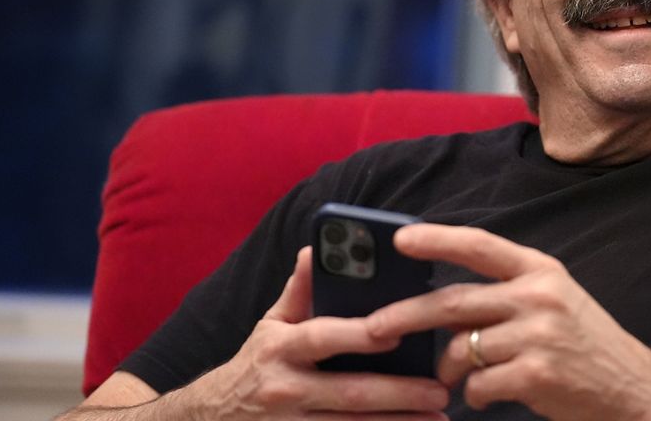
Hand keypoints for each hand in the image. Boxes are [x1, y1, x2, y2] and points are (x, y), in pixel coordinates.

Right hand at [192, 246, 449, 419]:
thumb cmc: (255, 365)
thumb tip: (317, 247)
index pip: (322, 337)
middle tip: (440, 389)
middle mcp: (284, 389)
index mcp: (279, 348)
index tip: (397, 335)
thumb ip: (299, 291)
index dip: (359, 336)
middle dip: (399, 393)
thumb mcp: (270, 326)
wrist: (209, 419)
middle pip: (349, 392)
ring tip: (438, 417)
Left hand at [365, 225, 650, 419]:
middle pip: (453, 302)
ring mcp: (538, 335)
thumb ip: (505, 297)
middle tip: (374, 327)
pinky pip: (478, 385)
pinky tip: (492, 396)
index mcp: (542, 271)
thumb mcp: (555, 304)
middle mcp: (539, 297)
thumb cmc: (587, 348)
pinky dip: (475, 395)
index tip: (400, 239)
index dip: (437, 239)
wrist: (635, 390)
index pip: (480, 245)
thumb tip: (439, 311)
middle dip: (405, 315)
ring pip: (461, 350)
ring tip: (460, 379)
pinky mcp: (536, 375)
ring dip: (449, 370)